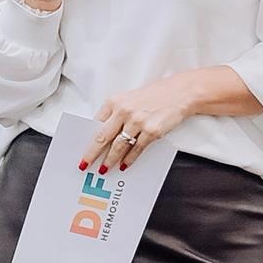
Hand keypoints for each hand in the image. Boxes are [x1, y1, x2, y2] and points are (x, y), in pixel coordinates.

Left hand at [84, 69, 212, 173]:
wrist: (179, 93)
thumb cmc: (154, 96)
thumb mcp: (129, 99)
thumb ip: (115, 114)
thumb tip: (104, 136)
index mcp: (115, 102)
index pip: (95, 124)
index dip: (87, 140)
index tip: (82, 150)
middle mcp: (124, 111)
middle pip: (102, 137)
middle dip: (92, 154)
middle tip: (85, 164)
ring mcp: (138, 122)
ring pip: (118, 146)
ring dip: (110, 160)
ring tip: (105, 168)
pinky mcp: (151, 131)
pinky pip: (136, 149)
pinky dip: (129, 159)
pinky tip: (125, 164)